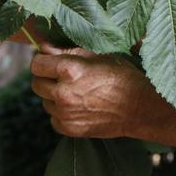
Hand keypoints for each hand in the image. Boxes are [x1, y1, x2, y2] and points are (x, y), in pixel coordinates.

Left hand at [30, 45, 173, 138]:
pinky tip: (79, 105)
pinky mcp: (68, 129)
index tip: (52, 60)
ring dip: (54, 95)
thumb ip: (68, 50)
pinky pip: (53, 118)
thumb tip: (44, 47)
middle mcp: (63, 93)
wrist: (140, 108)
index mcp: (70, 70)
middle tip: (64, 76)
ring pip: (45, 101)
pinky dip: (61, 112)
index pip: (36, 63)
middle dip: (46, 77)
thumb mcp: (99, 54)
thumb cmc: (123, 76)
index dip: (44, 60)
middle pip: (36, 83)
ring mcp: (64, 114)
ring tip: (76, 91)